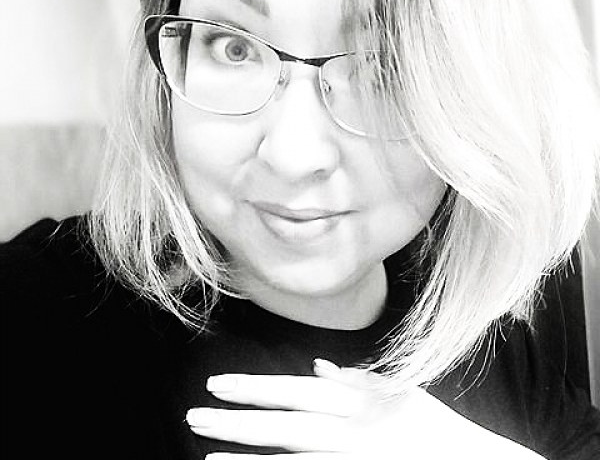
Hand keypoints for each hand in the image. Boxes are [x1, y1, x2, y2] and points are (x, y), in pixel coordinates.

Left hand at [186, 360, 543, 458]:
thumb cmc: (432, 427)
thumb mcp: (397, 390)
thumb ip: (356, 379)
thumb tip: (319, 366)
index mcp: (356, 401)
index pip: (293, 391)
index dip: (254, 388)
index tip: (218, 386)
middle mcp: (348, 431)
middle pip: (281, 425)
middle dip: (236, 421)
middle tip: (195, 416)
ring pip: (288, 458)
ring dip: (245, 457)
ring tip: (207, 452)